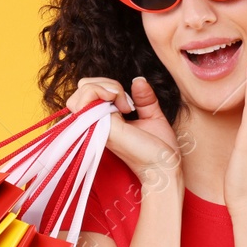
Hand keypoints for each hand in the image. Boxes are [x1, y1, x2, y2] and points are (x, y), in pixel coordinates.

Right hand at [65, 76, 181, 189]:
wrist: (164, 166)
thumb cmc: (159, 148)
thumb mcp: (152, 115)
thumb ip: (144, 98)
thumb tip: (138, 80)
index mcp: (104, 120)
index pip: (89, 91)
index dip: (108, 87)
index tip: (130, 103)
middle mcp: (95, 123)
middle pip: (82, 87)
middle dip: (104, 83)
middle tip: (126, 102)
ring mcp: (96, 125)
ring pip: (84, 89)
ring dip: (107, 87)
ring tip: (126, 105)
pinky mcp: (101, 127)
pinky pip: (90, 98)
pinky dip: (108, 92)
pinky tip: (125, 108)